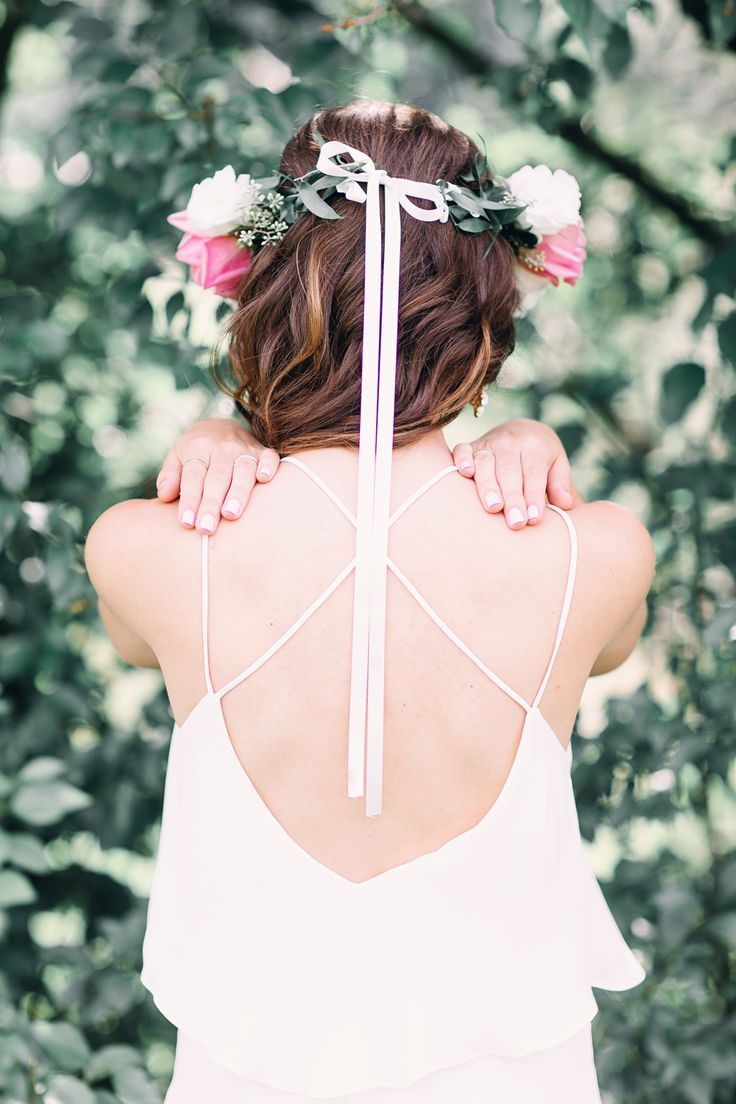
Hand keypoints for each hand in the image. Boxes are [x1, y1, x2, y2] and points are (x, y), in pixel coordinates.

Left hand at [156, 418, 279, 532]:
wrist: (222, 427)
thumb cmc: (197, 453)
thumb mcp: (177, 458)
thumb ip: (170, 476)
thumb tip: (164, 496)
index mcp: (198, 447)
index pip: (193, 476)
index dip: (190, 499)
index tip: (187, 522)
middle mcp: (223, 447)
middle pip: (217, 477)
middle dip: (211, 503)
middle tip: (206, 528)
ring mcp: (245, 448)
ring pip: (242, 471)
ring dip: (238, 493)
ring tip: (231, 515)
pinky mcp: (264, 452)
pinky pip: (269, 458)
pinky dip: (268, 467)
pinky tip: (265, 479)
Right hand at [452, 419, 581, 528]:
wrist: (521, 430)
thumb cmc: (541, 457)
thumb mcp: (557, 465)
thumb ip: (559, 484)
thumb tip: (566, 504)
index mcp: (534, 445)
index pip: (534, 473)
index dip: (533, 496)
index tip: (533, 519)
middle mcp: (510, 441)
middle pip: (510, 472)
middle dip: (513, 498)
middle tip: (516, 523)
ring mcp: (488, 443)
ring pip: (486, 464)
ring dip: (488, 486)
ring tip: (493, 508)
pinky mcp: (470, 446)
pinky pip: (462, 450)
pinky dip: (462, 460)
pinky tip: (465, 474)